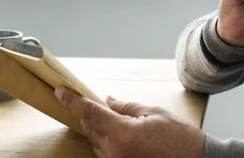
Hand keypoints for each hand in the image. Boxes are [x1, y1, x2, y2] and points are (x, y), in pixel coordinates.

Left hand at [55, 86, 205, 157]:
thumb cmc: (181, 139)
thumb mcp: (155, 114)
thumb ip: (127, 107)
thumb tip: (109, 101)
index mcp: (122, 134)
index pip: (90, 112)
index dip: (73, 100)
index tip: (61, 91)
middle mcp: (114, 152)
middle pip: (91, 127)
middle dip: (89, 112)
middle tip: (90, 100)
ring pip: (96, 140)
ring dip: (99, 127)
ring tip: (116, 119)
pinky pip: (105, 152)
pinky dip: (106, 140)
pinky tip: (119, 133)